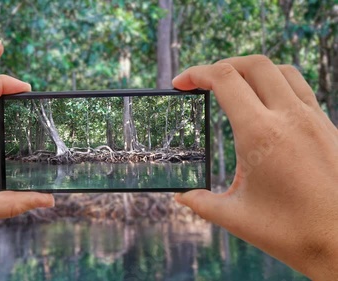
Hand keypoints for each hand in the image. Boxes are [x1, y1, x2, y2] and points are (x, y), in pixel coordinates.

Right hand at [173, 55, 337, 278]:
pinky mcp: (329, 128)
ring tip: (236, 85)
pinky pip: (302, 90)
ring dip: (253, 70)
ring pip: (283, 70)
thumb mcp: (236, 217)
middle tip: (203, 81)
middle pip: (254, 64)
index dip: (196, 74)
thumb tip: (182, 197)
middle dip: (222, 65)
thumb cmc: (292, 232)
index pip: (224, 80)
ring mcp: (314, 120)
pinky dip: (278, 85)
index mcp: (260, 134)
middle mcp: (289, 117)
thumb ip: (202, 203)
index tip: (180, 84)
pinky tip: (267, 107)